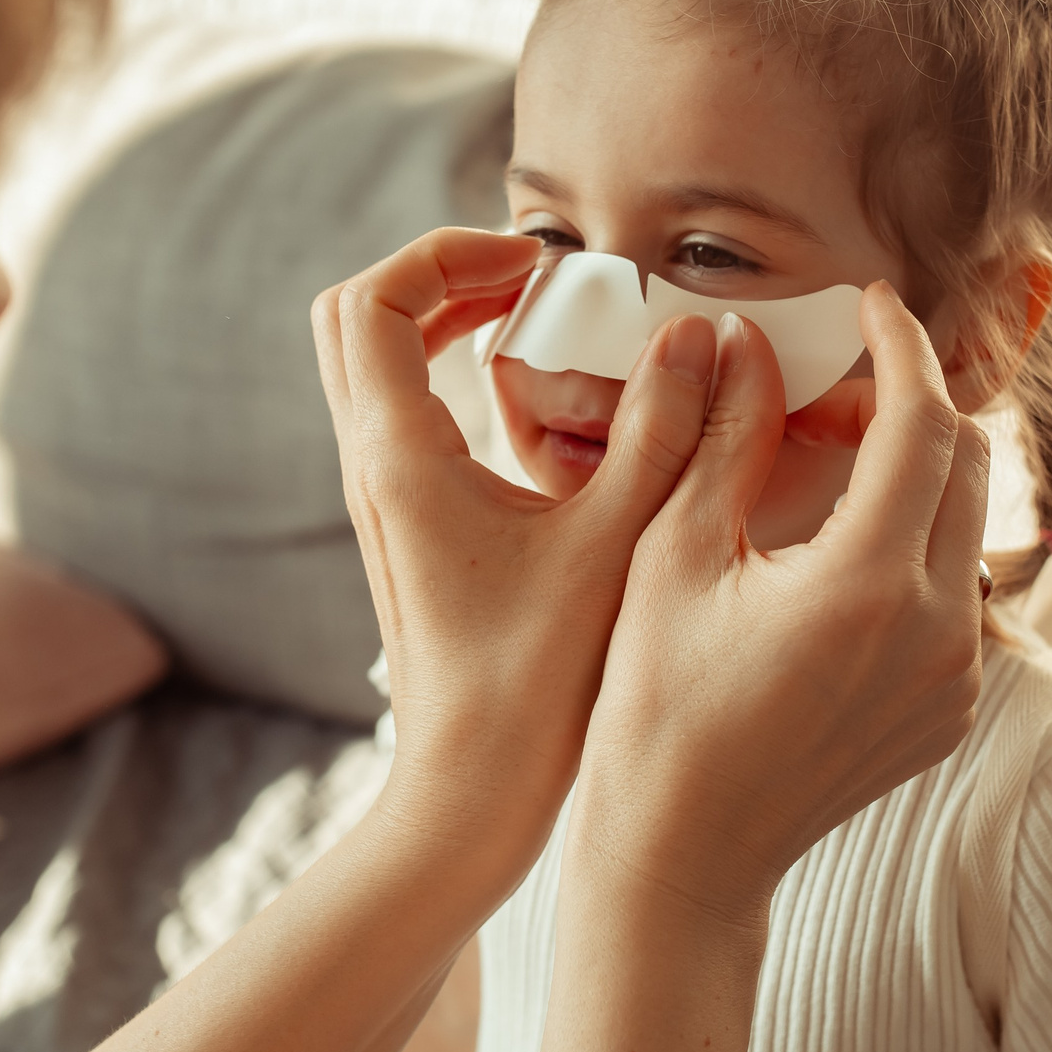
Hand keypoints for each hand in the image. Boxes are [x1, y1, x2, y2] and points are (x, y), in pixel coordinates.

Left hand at [310, 229, 720, 875]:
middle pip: (355, 317)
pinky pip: (400, 417)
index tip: (534, 269)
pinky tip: (538, 411)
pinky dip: (450, 381)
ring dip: (442, 326)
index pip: (377, 299)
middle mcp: (370, 471)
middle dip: (438, 276)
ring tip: (538, 330)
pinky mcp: (405, 531)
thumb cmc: (536, 687)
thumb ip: (661, 434)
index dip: (448, 255)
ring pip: (370, 367)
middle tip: (529, 285)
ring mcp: (380, 502)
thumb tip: (696, 340)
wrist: (470, 796)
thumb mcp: (617, 545)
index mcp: (400, 459)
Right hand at [575, 284, 991, 921]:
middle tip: (828, 391)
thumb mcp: (673, 558)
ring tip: (826, 467)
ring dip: (914, 477)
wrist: (684, 855)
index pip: (924, 422)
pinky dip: (914, 547)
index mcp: (872, 584)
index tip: (871, 304)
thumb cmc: (654, 709)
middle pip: (964, 465)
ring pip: (967, 528)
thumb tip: (740, 340)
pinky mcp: (950, 709)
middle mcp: (941, 631)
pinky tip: (837, 551)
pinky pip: (959, 595)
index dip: (901, 347)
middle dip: (907, 406)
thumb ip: (722, 437)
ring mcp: (956, 677)